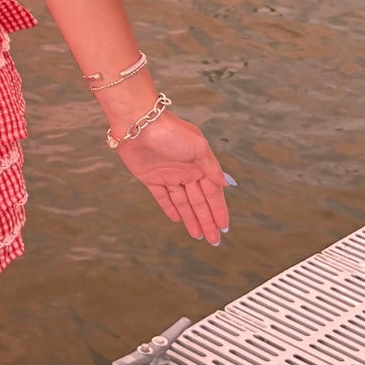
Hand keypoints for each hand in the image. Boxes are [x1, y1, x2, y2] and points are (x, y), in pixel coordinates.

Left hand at [110, 106, 235, 244]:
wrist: (138, 124)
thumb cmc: (170, 131)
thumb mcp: (198, 147)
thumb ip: (211, 167)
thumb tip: (227, 183)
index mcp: (200, 164)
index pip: (212, 193)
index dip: (218, 210)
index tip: (224, 227)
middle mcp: (186, 171)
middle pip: (199, 202)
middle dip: (207, 221)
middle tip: (214, 240)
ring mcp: (168, 175)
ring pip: (183, 203)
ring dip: (191, 219)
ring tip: (199, 236)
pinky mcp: (150, 178)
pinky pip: (163, 197)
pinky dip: (170, 208)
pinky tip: (177, 219)